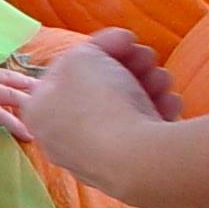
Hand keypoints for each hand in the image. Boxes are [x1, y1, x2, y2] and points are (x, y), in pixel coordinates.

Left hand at [23, 30, 182, 196]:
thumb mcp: (82, 57)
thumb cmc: (100, 102)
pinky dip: (157, 113)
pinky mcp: (128, 169)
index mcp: (39, 112)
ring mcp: (95, 157)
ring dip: (147, 85)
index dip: (99, 47)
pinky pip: (142, 131)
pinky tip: (169, 104)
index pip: (66, 71)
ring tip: (161, 79)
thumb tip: (102, 54)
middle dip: (128, 66)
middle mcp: (61, 138)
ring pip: (125, 109)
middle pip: (98, 89)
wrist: (139, 160)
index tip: (126, 38)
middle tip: (147, 57)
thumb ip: (87, 50)